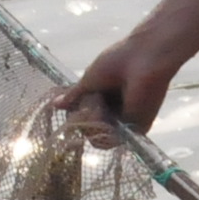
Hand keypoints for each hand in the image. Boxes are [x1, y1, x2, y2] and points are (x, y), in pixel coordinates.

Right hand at [63, 27, 183, 145]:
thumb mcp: (89, 79)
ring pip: (94, 136)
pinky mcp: (135, 130)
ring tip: (99, 101)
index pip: (80, 117)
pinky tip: (102, 111)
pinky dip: (99, 127)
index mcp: (103, 100)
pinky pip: (108, 141)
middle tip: (93, 96)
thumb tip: (55, 105)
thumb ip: (74, 95)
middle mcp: (113, 114)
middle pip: (85, 128)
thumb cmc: (118, 61)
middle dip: (82, 113)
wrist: (143, 59)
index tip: (75, 99)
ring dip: (90, 119)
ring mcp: (123, 123)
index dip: (74, 111)